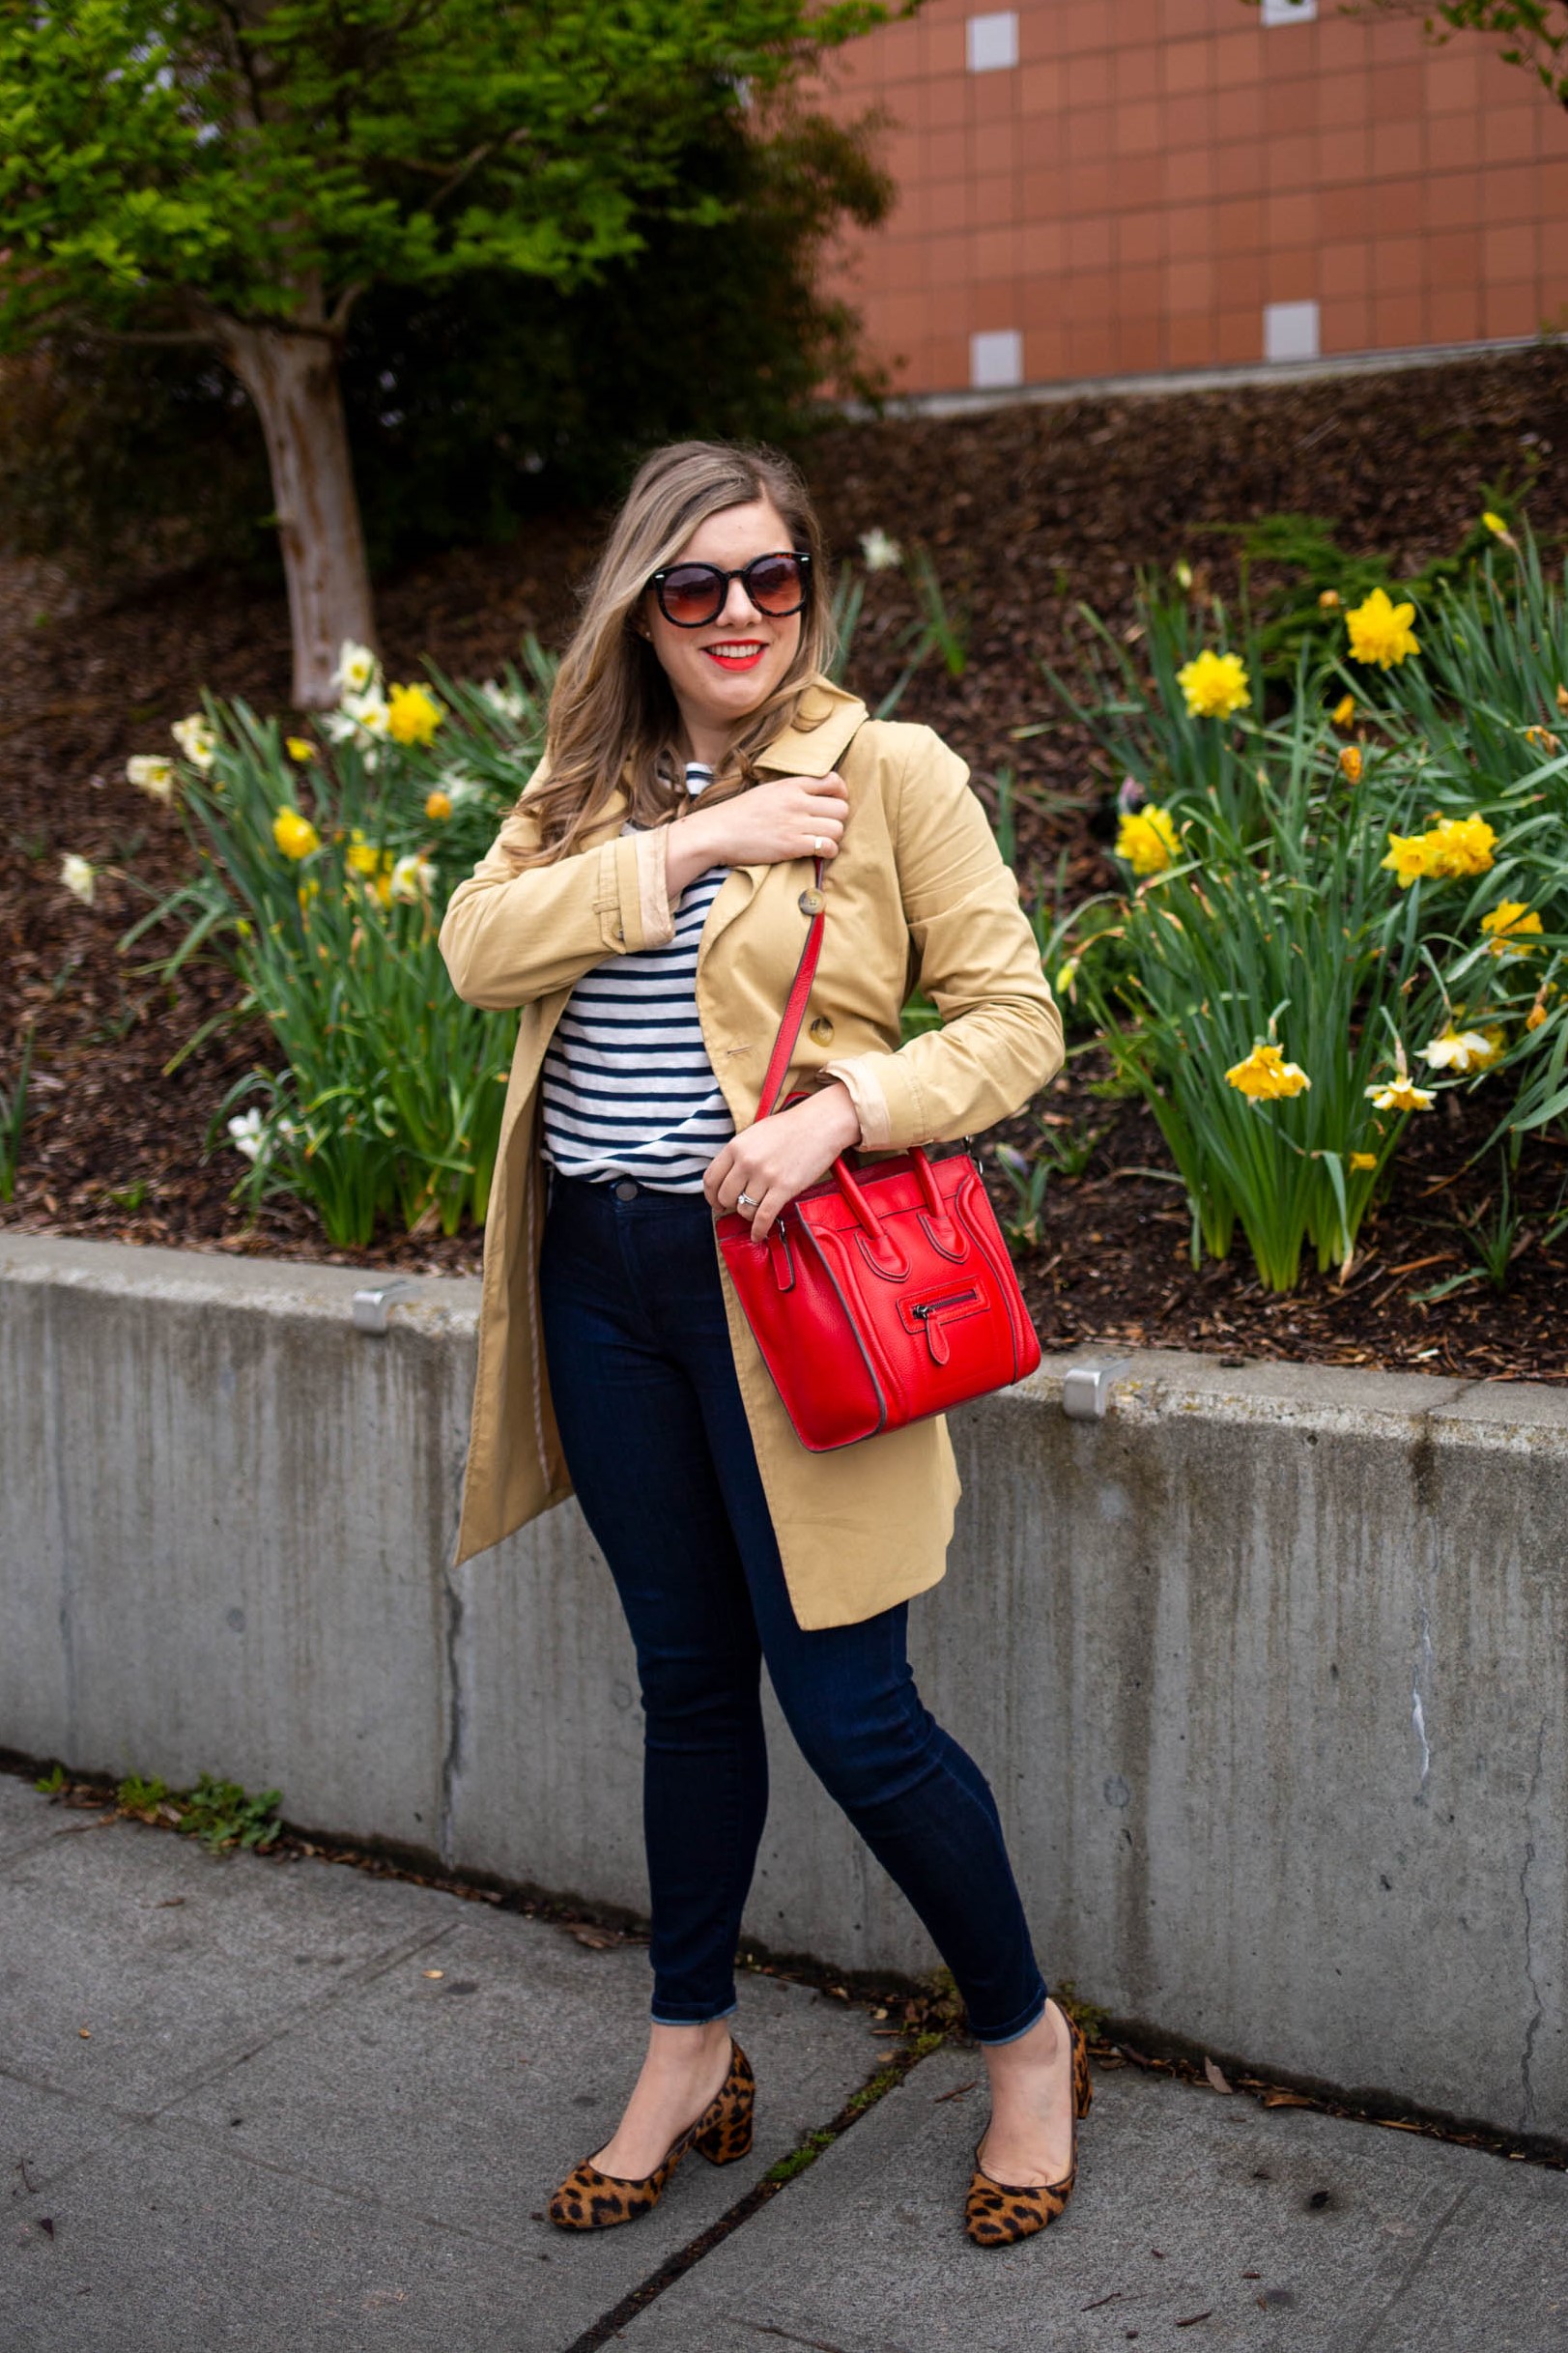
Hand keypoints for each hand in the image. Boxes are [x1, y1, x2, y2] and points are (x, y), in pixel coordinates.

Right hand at [667, 771, 847, 898]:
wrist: (717, 832)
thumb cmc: (739, 814)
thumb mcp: (767, 792)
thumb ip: (791, 791)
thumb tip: (813, 797)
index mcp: (791, 785)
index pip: (833, 781)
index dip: (840, 794)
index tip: (834, 803)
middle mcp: (797, 801)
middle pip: (841, 808)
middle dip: (837, 820)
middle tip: (825, 828)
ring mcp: (795, 823)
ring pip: (838, 829)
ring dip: (833, 838)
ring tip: (821, 842)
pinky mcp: (792, 845)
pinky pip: (827, 847)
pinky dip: (828, 852)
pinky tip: (818, 853)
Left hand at [705, 1083, 861, 1240]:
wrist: (821, 1124)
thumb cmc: (790, 1128)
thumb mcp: (755, 1134)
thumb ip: (739, 1154)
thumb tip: (728, 1178)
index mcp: (736, 1146)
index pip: (711, 1178)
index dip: (711, 1196)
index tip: (717, 1202)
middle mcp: (746, 1161)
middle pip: (725, 1197)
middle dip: (730, 1206)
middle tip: (739, 1206)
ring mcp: (765, 1175)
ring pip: (744, 1209)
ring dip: (749, 1215)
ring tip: (756, 1213)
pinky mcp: (784, 1188)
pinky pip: (763, 1217)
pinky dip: (758, 1230)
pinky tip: (758, 1235)